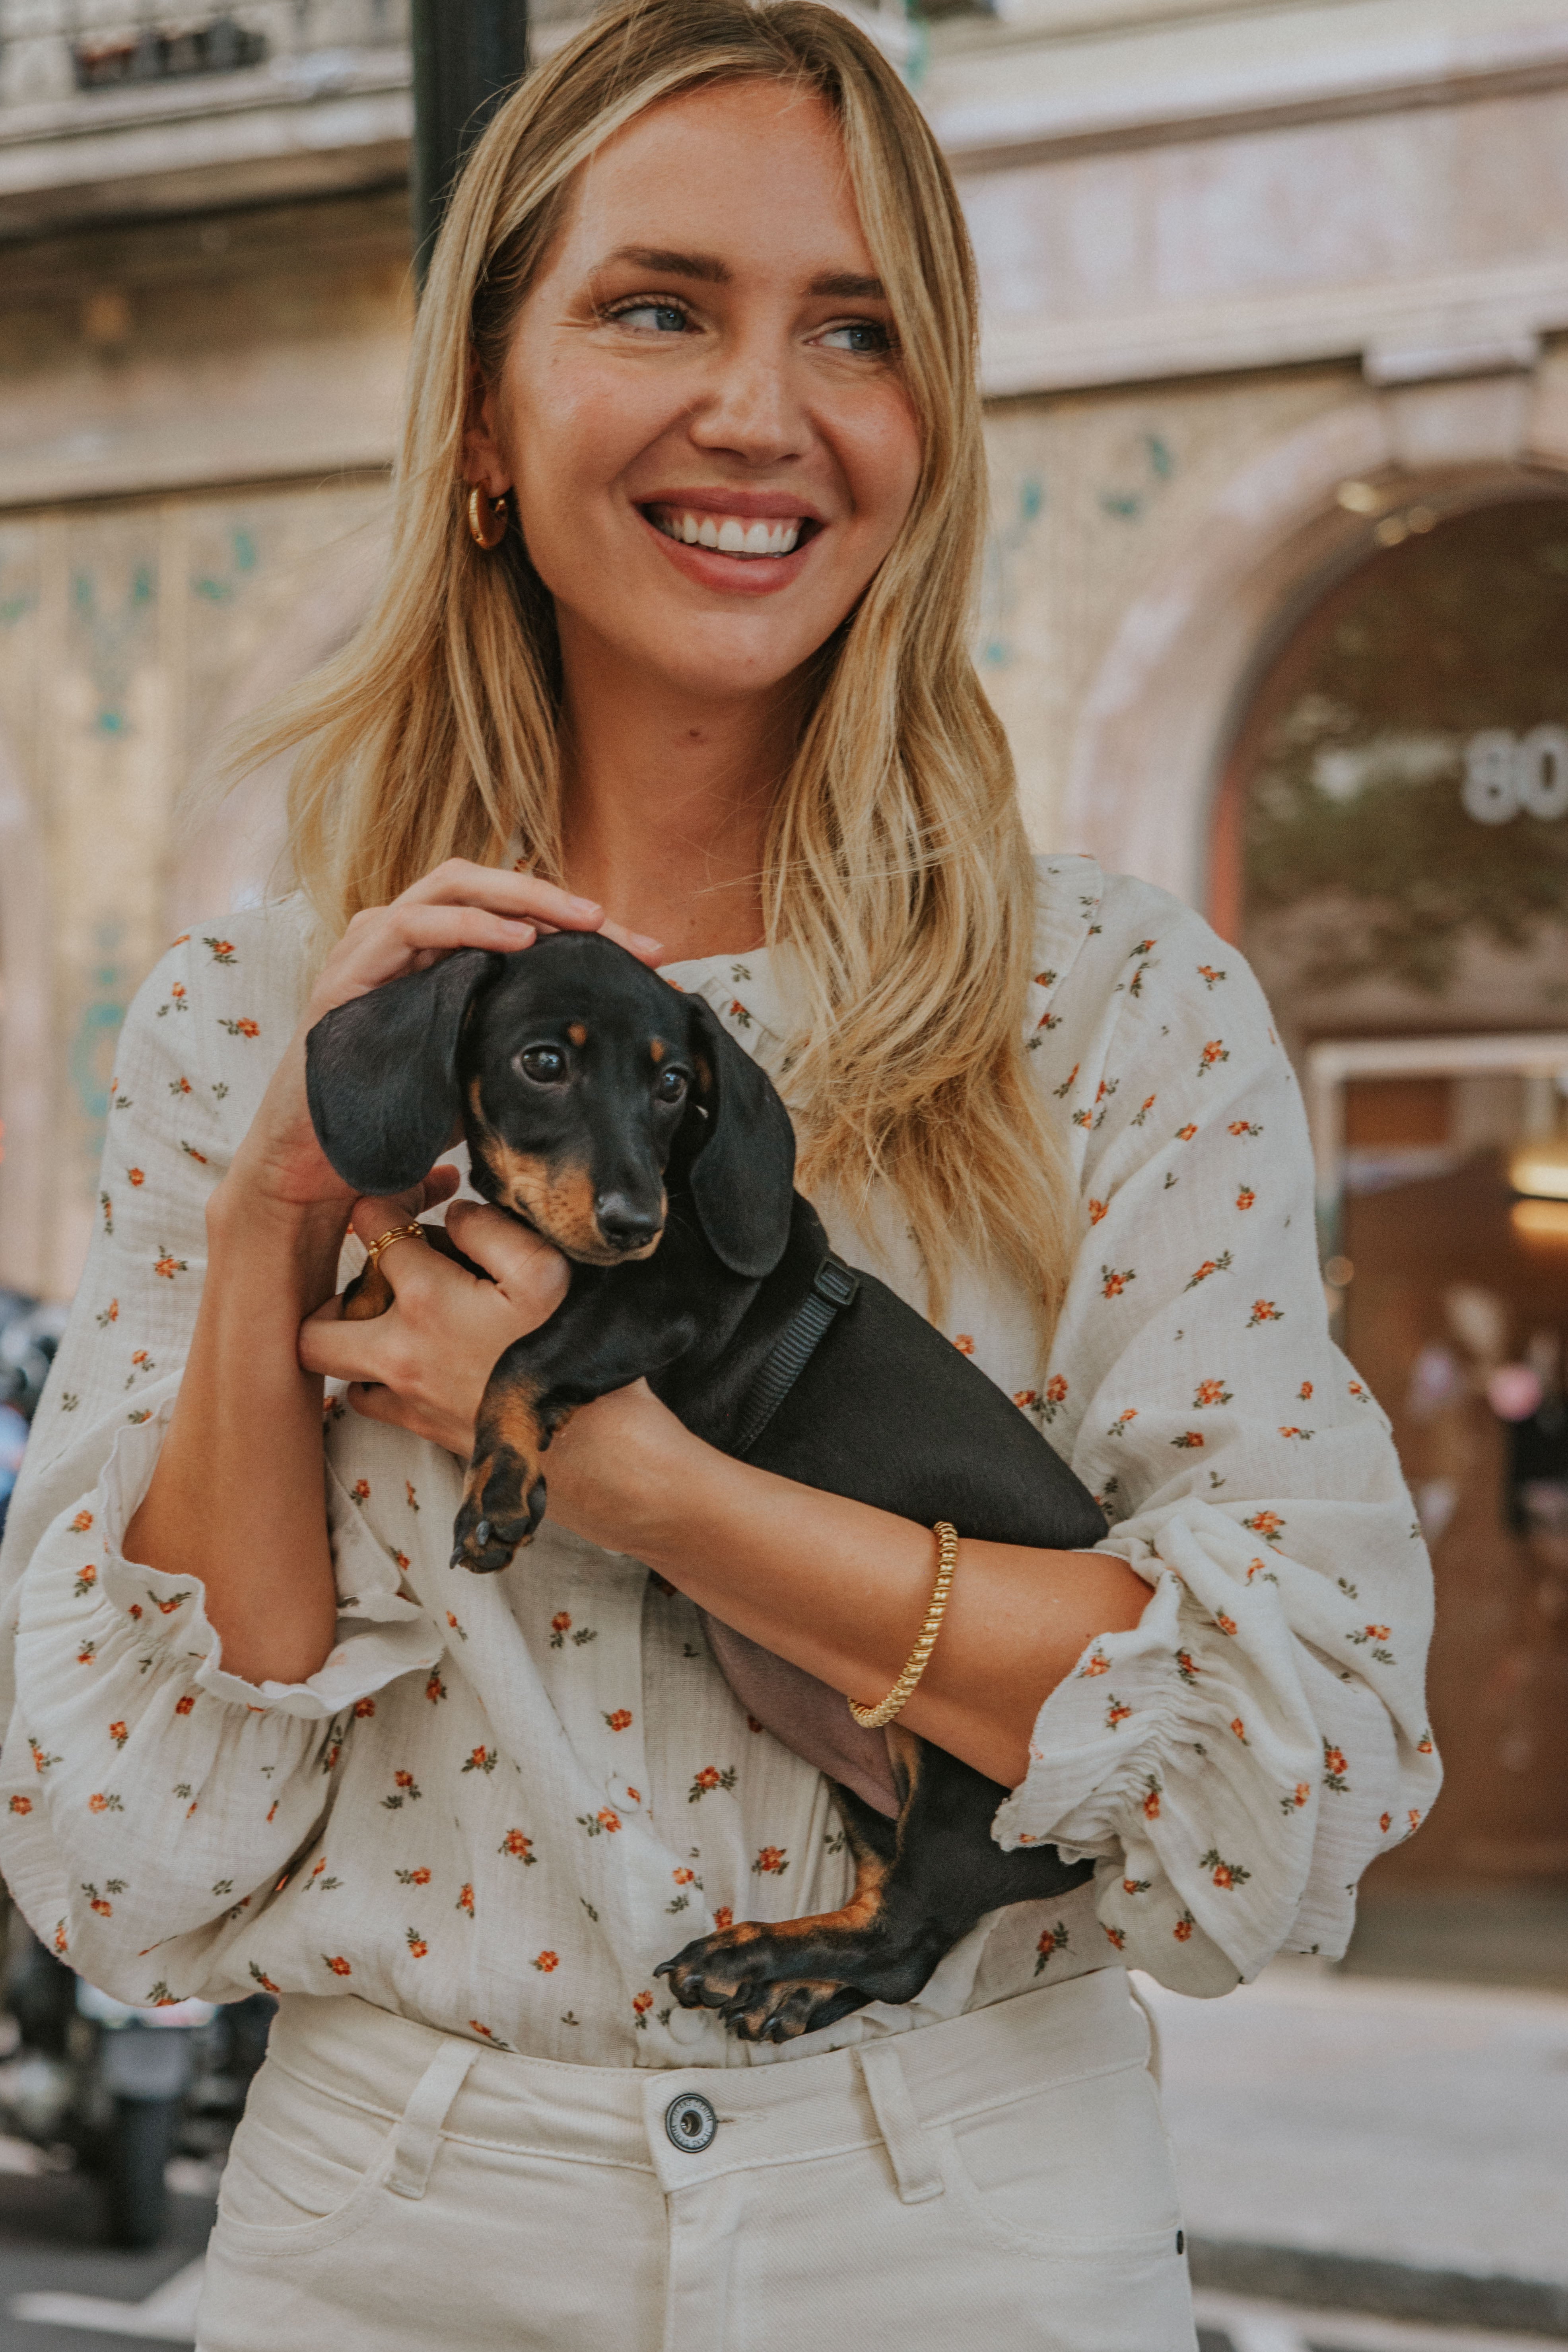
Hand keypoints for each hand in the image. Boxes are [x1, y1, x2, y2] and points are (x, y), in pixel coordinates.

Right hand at [221, 861, 662, 1226]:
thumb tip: (603, 1039)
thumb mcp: (483, 1069)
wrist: (323, 1165)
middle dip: (559, 899)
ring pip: (452, 888)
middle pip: (488, 886)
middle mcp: (403, 937)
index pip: (513, 912)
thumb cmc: (406, 1116)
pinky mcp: (347, 972)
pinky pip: (411, 927)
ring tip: (581, 920)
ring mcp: (371, 947)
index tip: (646, 956)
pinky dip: (469, 927)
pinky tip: (517, 942)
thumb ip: (521, 1036)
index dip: (579, 925)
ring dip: (523, 899)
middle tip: (620, 928)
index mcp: (437, 954)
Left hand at [299, 1194, 572, 1455]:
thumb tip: (452, 1214)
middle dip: (337, 1287)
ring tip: (402, 1313)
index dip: (393, 1196)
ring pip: (337, 1364)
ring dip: (357, 1334)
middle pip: (315, 1320)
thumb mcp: (545, 1270)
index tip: (422, 1197)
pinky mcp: (421, 1428)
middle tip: (384, 1271)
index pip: (370, 1225)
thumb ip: (489, 1228)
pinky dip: (379, 1377)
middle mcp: (398, 1352)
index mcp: (427, 1300)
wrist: (595, 1447)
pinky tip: (419, 1358)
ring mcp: (405, 1396)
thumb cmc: (572, 1350)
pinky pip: (370, 1400)